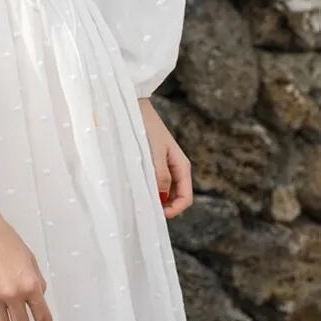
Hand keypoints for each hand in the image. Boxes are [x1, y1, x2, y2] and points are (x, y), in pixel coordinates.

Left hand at [138, 98, 192, 218]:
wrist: (134, 106)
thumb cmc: (145, 126)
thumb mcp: (154, 151)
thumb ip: (159, 174)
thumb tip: (162, 198)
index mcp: (182, 166)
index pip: (185, 198)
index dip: (174, 211)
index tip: (157, 214)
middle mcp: (176, 168)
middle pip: (176, 197)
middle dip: (164, 207)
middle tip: (145, 209)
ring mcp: (166, 165)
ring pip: (165, 191)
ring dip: (156, 198)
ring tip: (139, 198)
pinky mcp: (155, 162)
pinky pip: (156, 181)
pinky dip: (150, 188)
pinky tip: (137, 187)